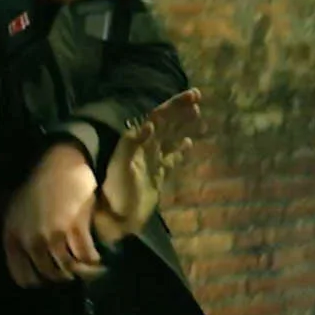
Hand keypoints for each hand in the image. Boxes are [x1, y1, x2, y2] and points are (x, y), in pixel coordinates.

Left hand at [3, 143, 103, 286]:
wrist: (58, 162)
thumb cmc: (30, 185)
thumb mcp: (1, 203)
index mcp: (11, 237)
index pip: (24, 278)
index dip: (39, 280)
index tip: (50, 272)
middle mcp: (30, 239)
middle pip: (50, 275)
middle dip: (62, 276)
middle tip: (72, 268)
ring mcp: (53, 234)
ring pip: (69, 269)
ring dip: (81, 272)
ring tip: (88, 267)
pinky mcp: (75, 227)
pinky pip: (86, 257)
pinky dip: (94, 261)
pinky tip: (97, 257)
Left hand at [94, 88, 202, 244]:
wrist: (115, 218)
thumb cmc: (116, 191)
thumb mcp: (121, 165)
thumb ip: (134, 143)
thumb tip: (150, 123)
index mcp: (137, 142)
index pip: (158, 117)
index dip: (174, 105)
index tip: (192, 95)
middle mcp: (145, 148)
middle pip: (166, 123)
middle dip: (180, 109)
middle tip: (198, 96)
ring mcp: (152, 161)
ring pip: (170, 138)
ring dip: (182, 125)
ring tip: (198, 114)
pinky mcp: (158, 177)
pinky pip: (171, 158)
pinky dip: (180, 150)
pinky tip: (189, 142)